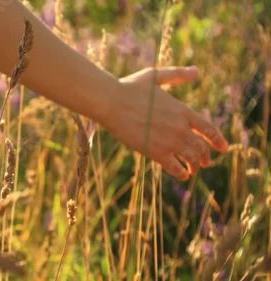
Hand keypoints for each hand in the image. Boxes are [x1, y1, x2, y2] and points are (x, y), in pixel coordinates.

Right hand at [103, 66, 227, 180]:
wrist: (112, 102)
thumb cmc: (130, 88)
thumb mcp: (155, 76)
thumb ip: (177, 74)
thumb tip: (197, 71)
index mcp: (182, 110)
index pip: (208, 129)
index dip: (218, 140)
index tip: (223, 148)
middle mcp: (180, 127)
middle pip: (201, 147)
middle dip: (206, 157)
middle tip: (205, 163)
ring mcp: (169, 141)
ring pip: (191, 159)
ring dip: (195, 166)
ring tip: (193, 170)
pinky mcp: (155, 152)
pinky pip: (175, 167)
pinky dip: (181, 173)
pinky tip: (182, 175)